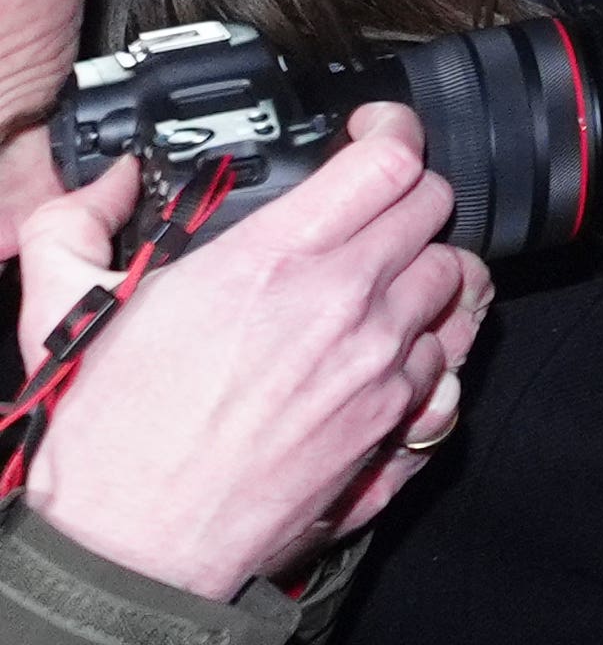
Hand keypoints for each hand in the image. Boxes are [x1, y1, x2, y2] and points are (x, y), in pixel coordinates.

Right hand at [19, 108, 490, 600]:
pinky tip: (389, 347)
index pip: (388, 161)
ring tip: (386, 279)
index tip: (377, 134)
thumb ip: (82, 224)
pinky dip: (429, 341)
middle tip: (374, 210)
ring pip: (454, 278)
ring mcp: (379, 364)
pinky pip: (448, 354)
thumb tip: (110, 182)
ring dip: (426, 269)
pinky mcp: (393, 421)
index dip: (391, 133)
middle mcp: (343, 303)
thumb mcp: (70, 308)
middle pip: (434, 209)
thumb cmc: (107, 440)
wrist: (127, 546)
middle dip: (408, 197)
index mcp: (272, 261)